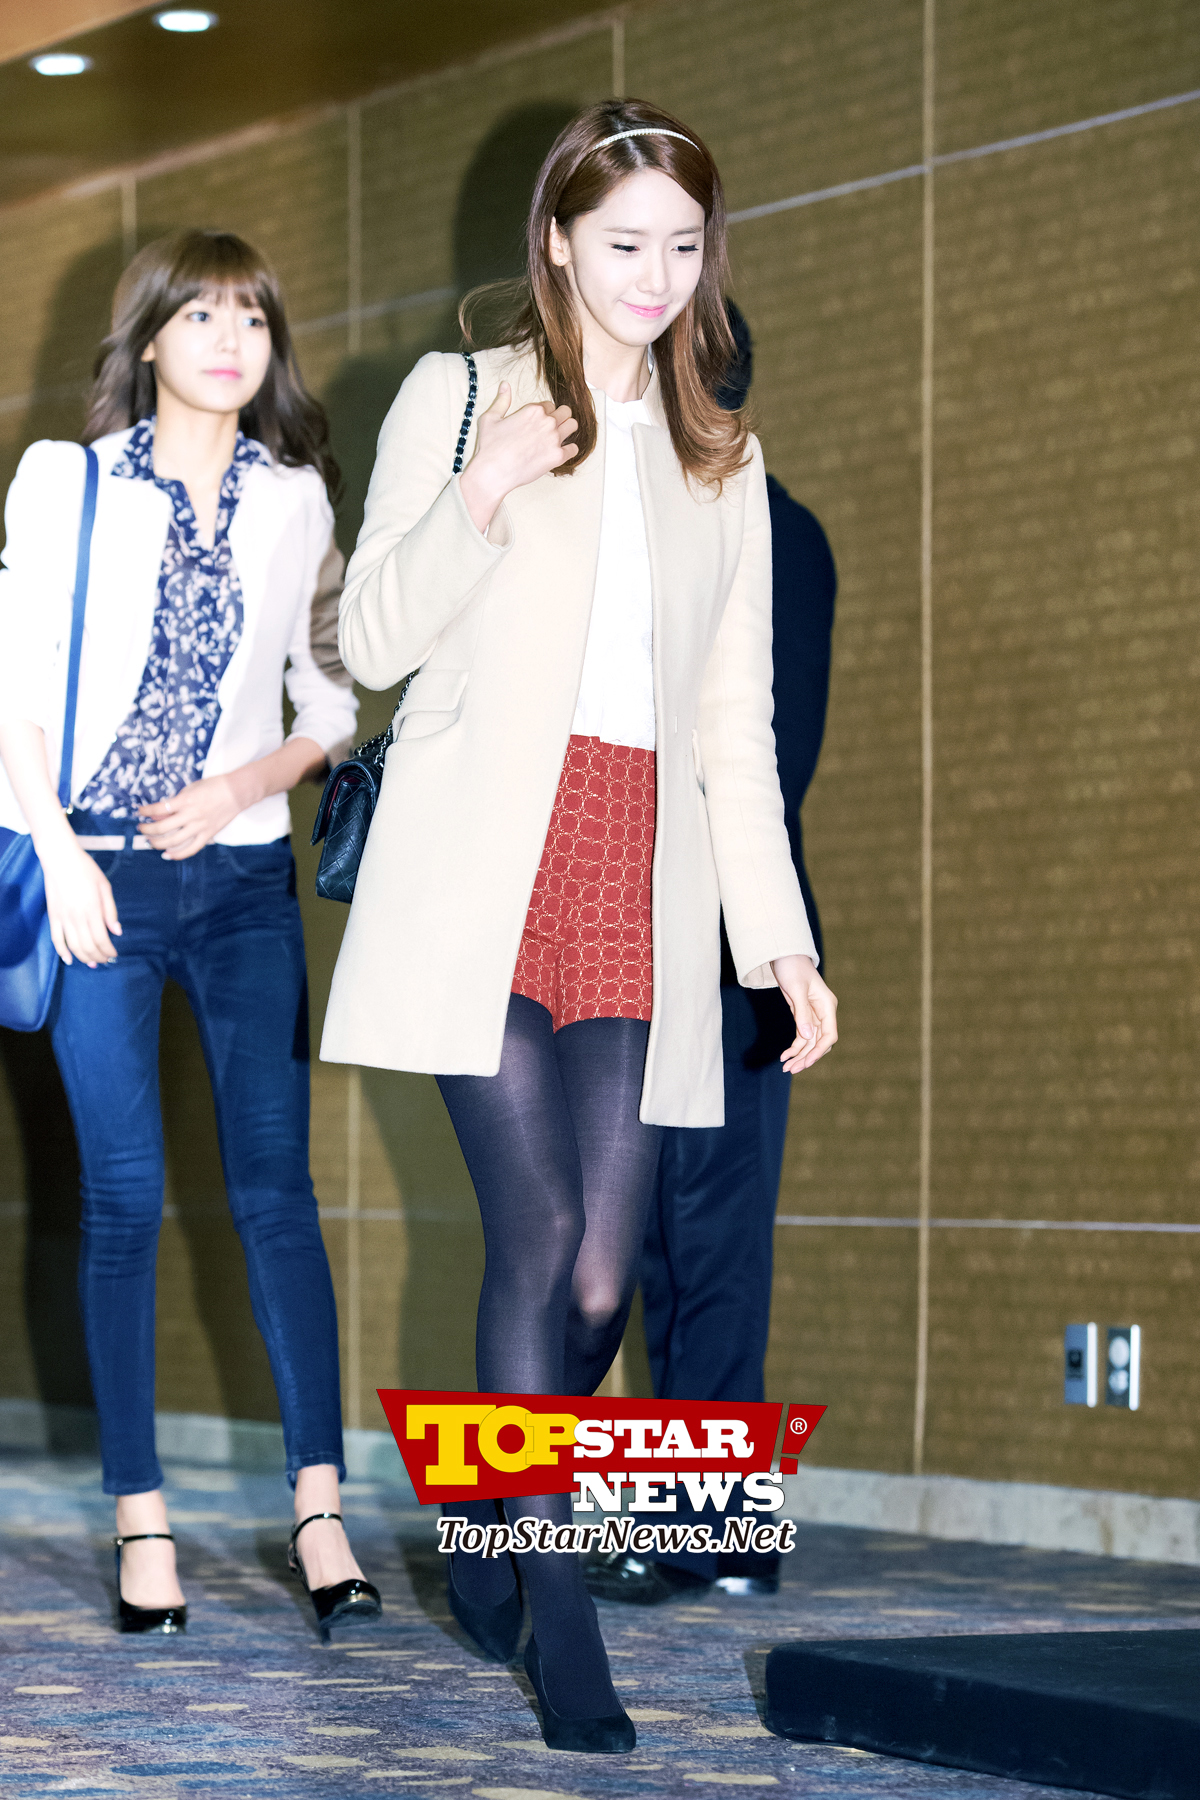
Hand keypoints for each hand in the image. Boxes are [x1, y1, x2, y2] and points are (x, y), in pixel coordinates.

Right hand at [39, 831, 120, 967]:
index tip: (114, 954)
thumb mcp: (105, 886)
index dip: (109, 951)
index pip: (102, 939)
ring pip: (73, 946)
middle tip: (105, 960)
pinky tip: (69, 959)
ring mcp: (63, 917)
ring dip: (84, 958)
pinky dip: (62, 952)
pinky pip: (56, 939)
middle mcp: (77, 917)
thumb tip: (117, 932)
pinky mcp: (52, 916)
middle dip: (98, 957)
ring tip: (92, 963)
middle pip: (88, 946)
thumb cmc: (86, 869)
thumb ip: (110, 911)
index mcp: (92, 909)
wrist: (60, 858)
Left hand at [138, 774, 243, 858]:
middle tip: (141, 829)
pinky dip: (178, 854)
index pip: (159, 808)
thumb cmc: (214, 786)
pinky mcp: (208, 834)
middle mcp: (191, 815)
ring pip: (174, 841)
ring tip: (150, 842)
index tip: (140, 812)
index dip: (146, 811)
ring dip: (158, 843)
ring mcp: (200, 826)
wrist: (237, 792)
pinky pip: (191, 848)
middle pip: (162, 827)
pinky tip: (167, 854)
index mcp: (185, 800)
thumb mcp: (191, 788)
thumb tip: (159, 813)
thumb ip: (175, 801)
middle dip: (147, 830)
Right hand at [458, 381, 577, 532]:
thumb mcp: (490, 418)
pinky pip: (574, 449)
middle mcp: (547, 422)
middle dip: (561, 417)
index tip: (539, 422)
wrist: (493, 472)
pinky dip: (570, 450)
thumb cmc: (490, 446)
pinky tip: (562, 452)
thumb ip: (502, 400)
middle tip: (553, 427)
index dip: (545, 412)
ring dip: (568, 429)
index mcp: (533, 410)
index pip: (549, 405)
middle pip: (565, 412)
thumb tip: (505, 385)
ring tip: (560, 437)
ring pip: (573, 426)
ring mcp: (554, 439)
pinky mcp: (557, 456)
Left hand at [771, 954, 837, 1073]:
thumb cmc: (792, 967)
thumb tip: (807, 1036)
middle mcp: (823, 1013)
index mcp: (827, 1006)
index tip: (806, 1062)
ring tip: (785, 1068)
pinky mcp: (803, 1016)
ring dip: (798, 1055)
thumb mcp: (796, 989)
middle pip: (819, 1042)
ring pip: (809, 1042)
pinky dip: (794, 1047)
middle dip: (806, 1057)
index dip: (819, 1051)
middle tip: (790, 1070)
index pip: (829, 1035)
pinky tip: (784, 1057)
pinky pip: (801, 1037)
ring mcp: (813, 1016)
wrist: (784, 956)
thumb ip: (802, 1013)